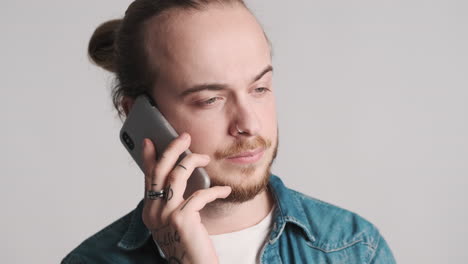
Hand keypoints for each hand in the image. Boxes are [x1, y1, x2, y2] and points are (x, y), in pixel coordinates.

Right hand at [141, 133, 230, 263]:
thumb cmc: (189, 244)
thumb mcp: (176, 220)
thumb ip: (174, 199)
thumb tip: (182, 173)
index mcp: (150, 211)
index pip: (148, 178)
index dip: (148, 157)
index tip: (149, 141)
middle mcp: (153, 212)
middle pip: (160, 170)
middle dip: (172, 149)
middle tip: (184, 136)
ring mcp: (166, 215)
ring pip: (177, 176)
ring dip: (193, 161)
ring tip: (205, 158)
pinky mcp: (182, 219)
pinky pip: (200, 194)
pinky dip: (215, 190)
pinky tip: (225, 191)